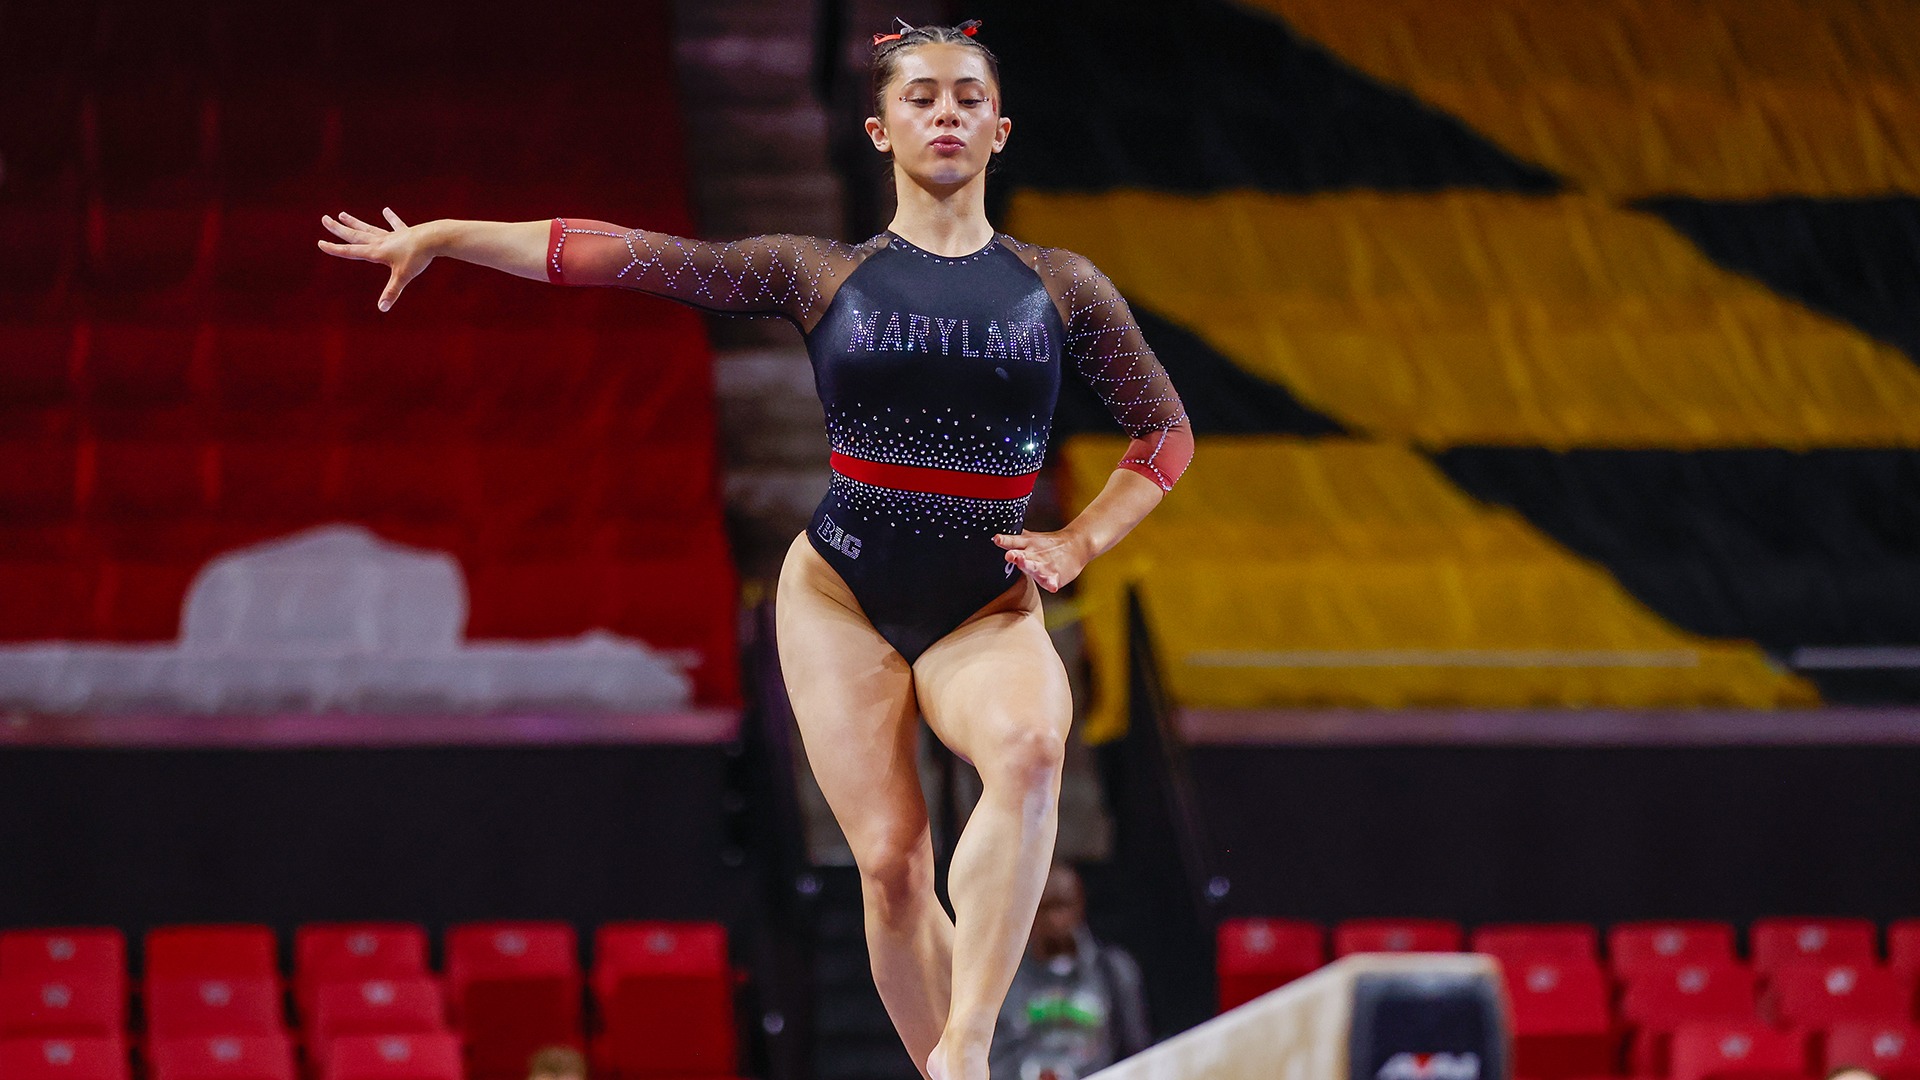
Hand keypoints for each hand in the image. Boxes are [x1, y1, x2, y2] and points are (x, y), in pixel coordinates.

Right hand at [317, 207, 431, 311]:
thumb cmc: (418, 258)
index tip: (320, 243)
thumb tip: (382, 308)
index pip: (351, 251)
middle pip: (355, 235)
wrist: (434, 238)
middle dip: (338, 229)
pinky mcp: (404, 232)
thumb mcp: (403, 277)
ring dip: (355, 222)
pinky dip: (390, 218)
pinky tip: (386, 210)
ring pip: (369, 228)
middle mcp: (381, 241)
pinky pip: (395, 224)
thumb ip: (392, 292)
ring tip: (342, 214)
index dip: (335, 249)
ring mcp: (392, 235)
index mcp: (376, 251)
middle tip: (324, 219)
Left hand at [992, 529, 1091, 592]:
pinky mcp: (1056, 576)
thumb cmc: (1048, 544)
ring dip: (1029, 566)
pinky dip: (1052, 583)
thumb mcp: (1030, 538)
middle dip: (1017, 556)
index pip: (1013, 541)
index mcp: (1027, 544)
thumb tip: (993, 535)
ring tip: (1023, 564)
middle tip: (1010, 555)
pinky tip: (1052, 587)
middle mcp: (1035, 554)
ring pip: (1036, 567)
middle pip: (1024, 555)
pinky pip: (1052, 581)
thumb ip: (1013, 539)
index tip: (997, 539)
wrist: (1077, 545)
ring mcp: (1046, 565)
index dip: (1004, 540)